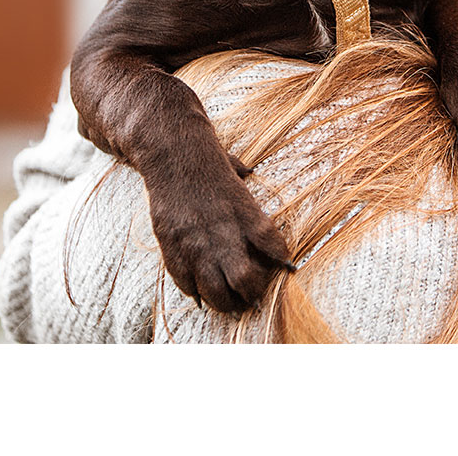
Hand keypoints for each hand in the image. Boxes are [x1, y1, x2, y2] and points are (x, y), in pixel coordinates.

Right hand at [145, 152, 293, 312]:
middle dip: (252, 294)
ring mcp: (194, 242)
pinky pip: (186, 283)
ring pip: (214, 291)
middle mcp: (221, 231)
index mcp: (244, 211)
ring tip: (230, 303)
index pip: (272, 245)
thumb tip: (266, 220)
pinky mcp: (172, 246)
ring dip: (226, 302)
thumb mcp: (241, 182)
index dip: (281, 260)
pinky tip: (202, 291)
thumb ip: (252, 207)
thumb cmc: (210, 164)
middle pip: (244, 279)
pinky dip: (196, 292)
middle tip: (254, 296)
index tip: (284, 268)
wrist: (173, 154)